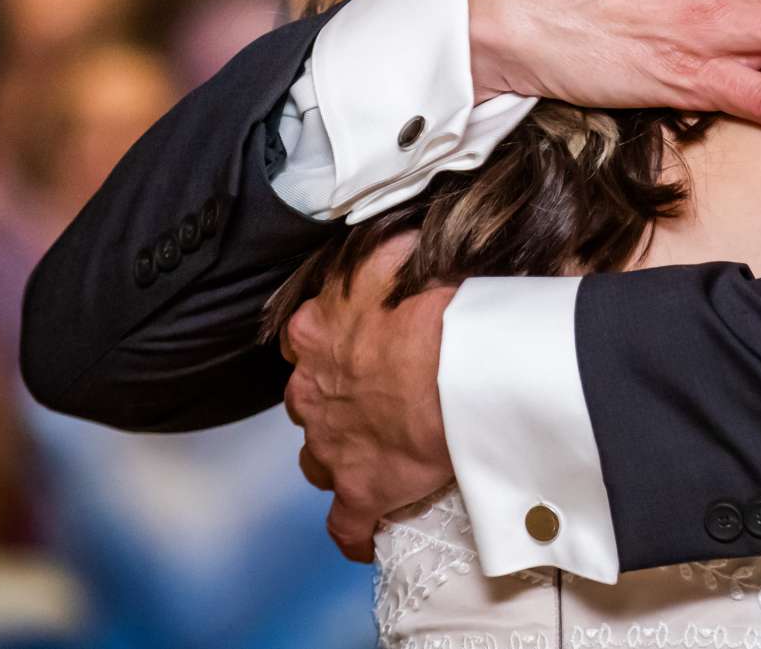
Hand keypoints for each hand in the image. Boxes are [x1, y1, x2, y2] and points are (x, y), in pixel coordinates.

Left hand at [283, 235, 455, 562]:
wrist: (458, 366)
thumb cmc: (438, 307)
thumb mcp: (400, 257)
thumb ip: (386, 250)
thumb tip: (397, 230)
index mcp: (316, 332)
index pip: (303, 340)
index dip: (330, 348)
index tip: (359, 350)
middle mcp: (311, 391)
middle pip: (309, 403)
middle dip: (335, 404)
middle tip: (381, 400)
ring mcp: (331, 447)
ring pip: (318, 460)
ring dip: (342, 457)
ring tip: (382, 453)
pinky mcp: (358, 492)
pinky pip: (344, 524)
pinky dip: (356, 528)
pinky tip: (370, 531)